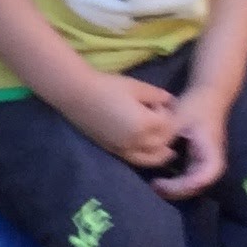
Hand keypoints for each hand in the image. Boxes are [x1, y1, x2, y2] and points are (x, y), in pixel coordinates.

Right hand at [64, 72, 178, 171]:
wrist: (76, 94)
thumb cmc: (107, 87)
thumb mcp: (136, 86)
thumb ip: (157, 95)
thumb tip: (170, 101)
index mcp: (146, 124)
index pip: (169, 125)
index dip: (168, 114)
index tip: (161, 104)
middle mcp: (137, 141)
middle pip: (163, 142)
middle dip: (168, 133)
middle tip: (164, 121)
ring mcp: (124, 148)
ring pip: (151, 158)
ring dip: (161, 153)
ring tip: (167, 150)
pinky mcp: (112, 150)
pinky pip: (135, 159)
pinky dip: (146, 157)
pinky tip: (148, 152)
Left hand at [153, 82, 231, 198]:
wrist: (208, 95)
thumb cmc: (195, 106)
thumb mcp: (178, 119)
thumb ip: (166, 135)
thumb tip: (153, 152)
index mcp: (211, 150)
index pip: (207, 174)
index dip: (188, 184)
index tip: (165, 183)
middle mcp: (212, 159)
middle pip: (200, 185)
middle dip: (178, 191)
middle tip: (155, 187)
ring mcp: (206, 160)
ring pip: (195, 183)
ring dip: (177, 189)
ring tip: (156, 186)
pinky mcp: (199, 159)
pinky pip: (190, 176)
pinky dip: (177, 182)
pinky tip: (161, 181)